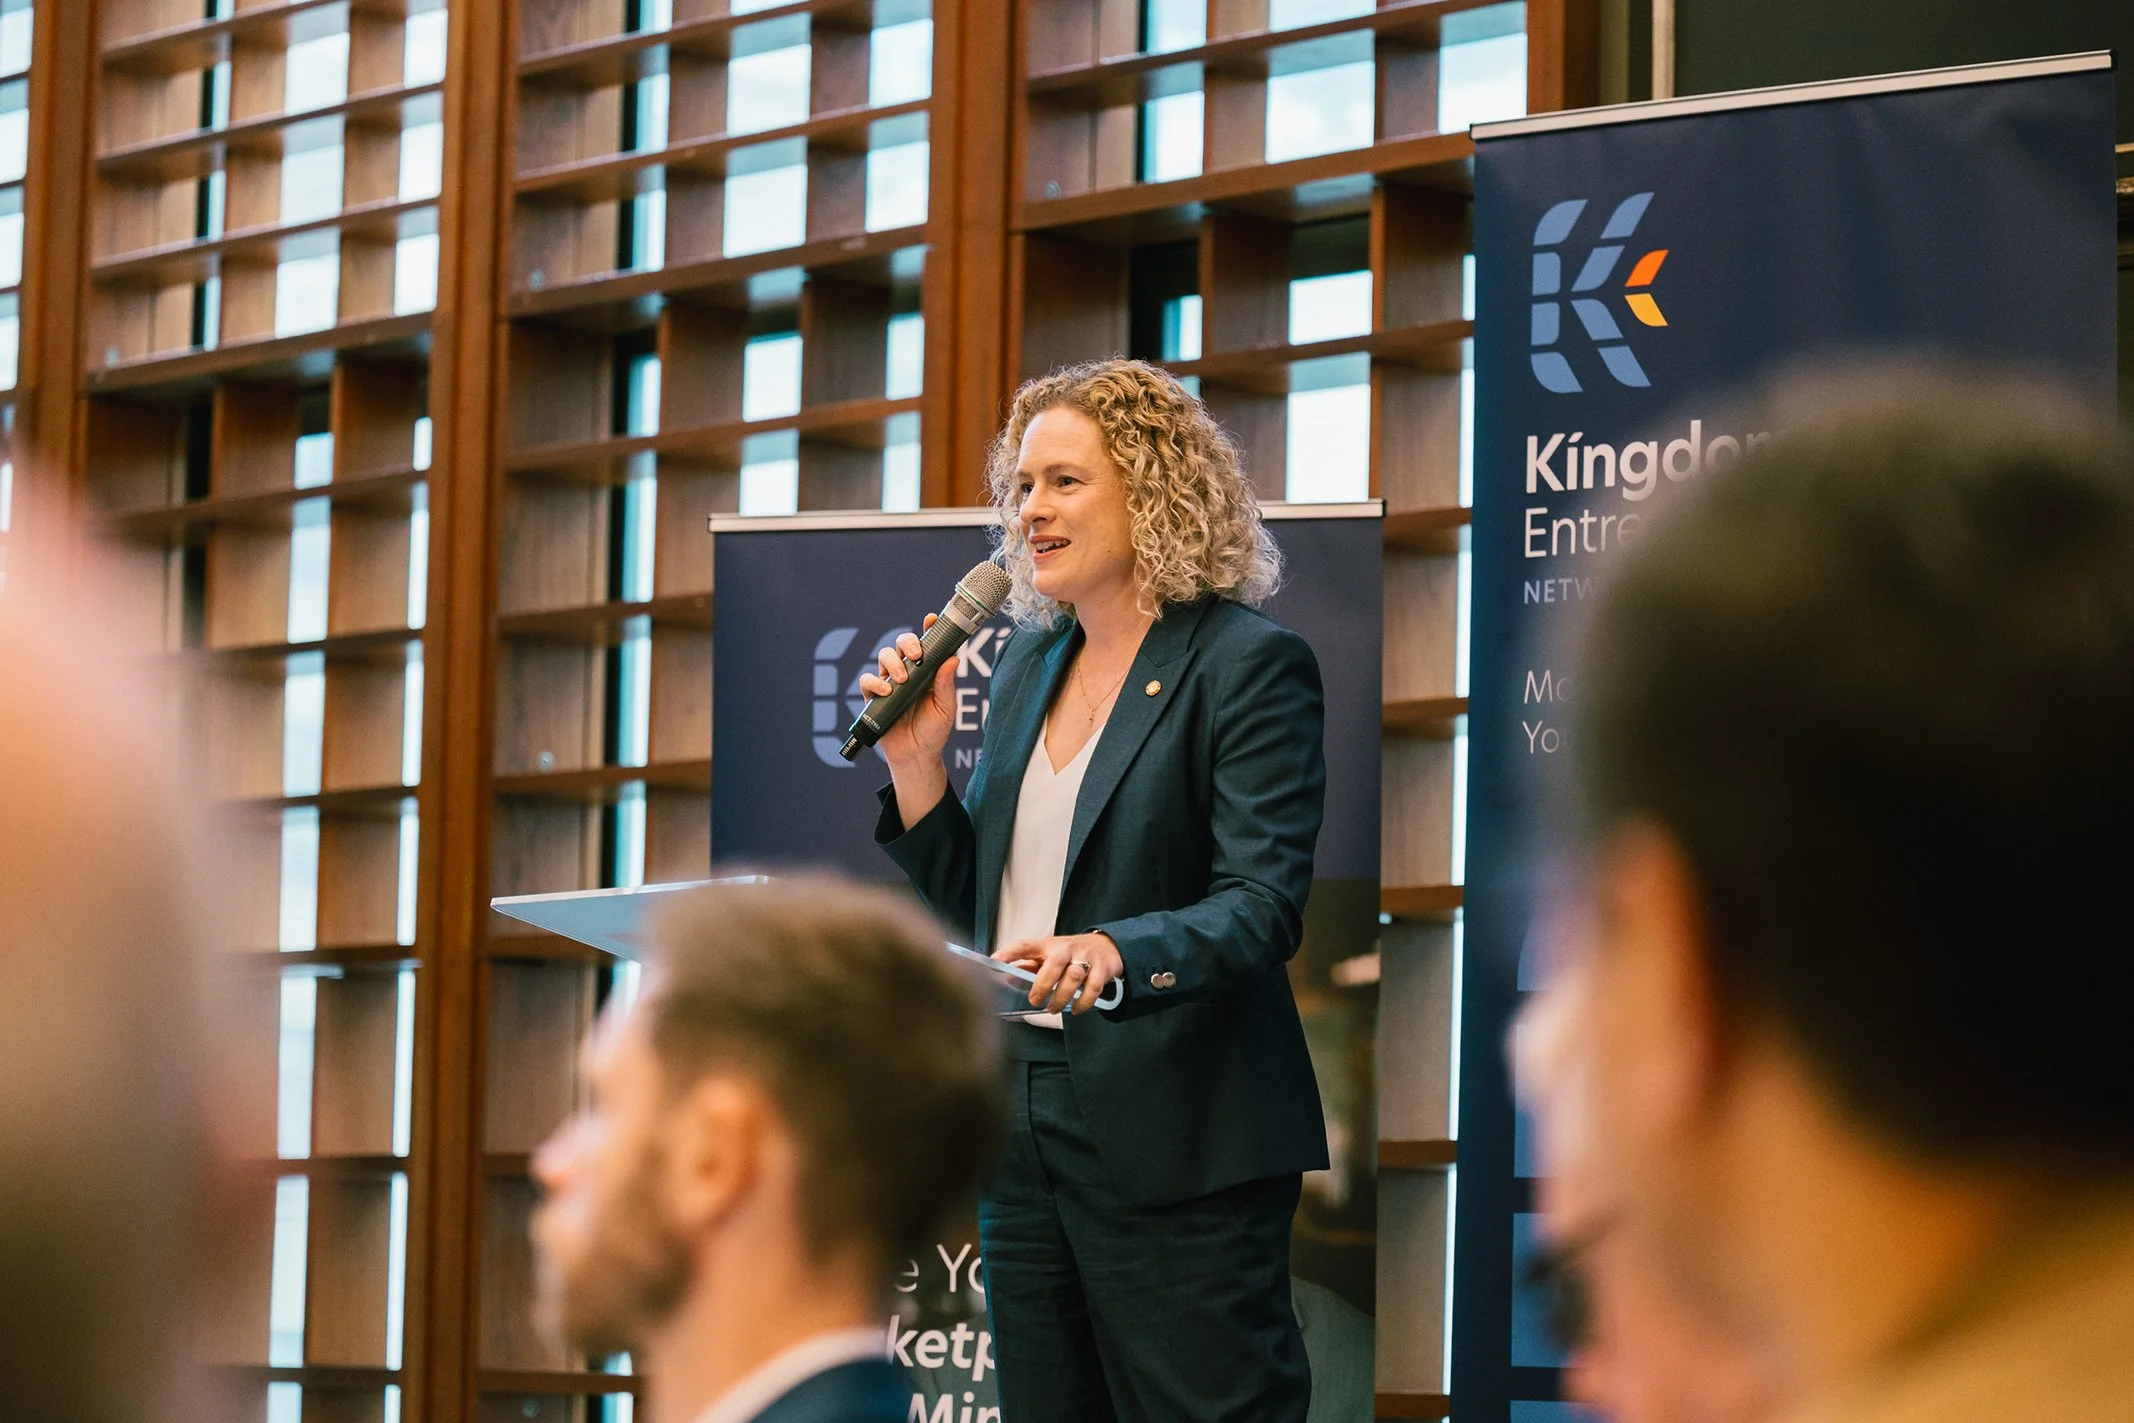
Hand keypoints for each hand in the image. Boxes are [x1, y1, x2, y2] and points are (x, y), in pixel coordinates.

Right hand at [857, 613, 958, 769]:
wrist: (917, 756)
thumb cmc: (934, 731)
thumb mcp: (946, 708)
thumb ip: (946, 684)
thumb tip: (952, 659)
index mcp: (927, 672)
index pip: (926, 644)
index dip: (928, 629)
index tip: (931, 619)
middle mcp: (908, 672)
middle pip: (901, 643)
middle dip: (907, 642)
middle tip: (916, 656)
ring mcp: (890, 683)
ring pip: (884, 656)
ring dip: (892, 662)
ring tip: (901, 680)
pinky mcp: (875, 697)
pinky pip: (867, 680)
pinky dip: (874, 682)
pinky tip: (886, 691)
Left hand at [994, 933, 1124, 1014]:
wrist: (1106, 945)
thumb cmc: (1071, 953)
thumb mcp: (1049, 956)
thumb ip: (1030, 967)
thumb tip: (1009, 978)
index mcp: (1048, 945)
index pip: (1026, 945)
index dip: (1009, 952)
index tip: (994, 961)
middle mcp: (1067, 948)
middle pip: (1053, 963)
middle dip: (1042, 985)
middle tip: (1034, 1000)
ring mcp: (1086, 957)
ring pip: (1073, 976)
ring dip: (1062, 996)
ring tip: (1054, 1008)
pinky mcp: (1102, 968)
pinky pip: (1093, 987)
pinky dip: (1084, 1002)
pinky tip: (1076, 1009)